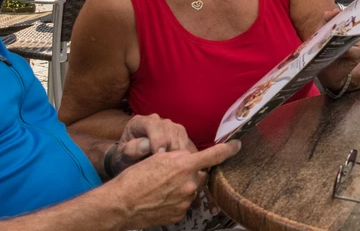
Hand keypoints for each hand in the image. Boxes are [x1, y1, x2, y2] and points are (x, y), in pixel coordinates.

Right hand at [109, 140, 240, 228]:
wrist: (121, 204)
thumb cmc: (135, 178)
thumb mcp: (158, 157)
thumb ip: (178, 157)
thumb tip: (189, 158)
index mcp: (184, 165)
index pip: (214, 155)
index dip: (228, 150)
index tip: (238, 146)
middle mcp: (190, 184)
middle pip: (200, 175)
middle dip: (191, 174)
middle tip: (171, 175)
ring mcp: (186, 201)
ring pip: (191, 190)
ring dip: (182, 188)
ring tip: (161, 188)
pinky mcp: (180, 214)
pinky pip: (183, 204)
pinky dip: (175, 201)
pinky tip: (160, 199)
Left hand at [113, 114, 197, 173]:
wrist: (132, 161)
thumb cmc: (126, 159)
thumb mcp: (122, 157)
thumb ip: (132, 150)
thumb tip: (147, 145)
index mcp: (138, 122)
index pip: (152, 125)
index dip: (158, 140)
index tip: (159, 155)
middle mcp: (155, 120)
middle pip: (168, 130)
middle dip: (168, 148)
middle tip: (165, 166)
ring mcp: (169, 125)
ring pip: (179, 136)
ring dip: (177, 152)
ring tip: (169, 166)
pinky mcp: (179, 133)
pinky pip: (186, 141)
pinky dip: (183, 153)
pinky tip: (175, 164)